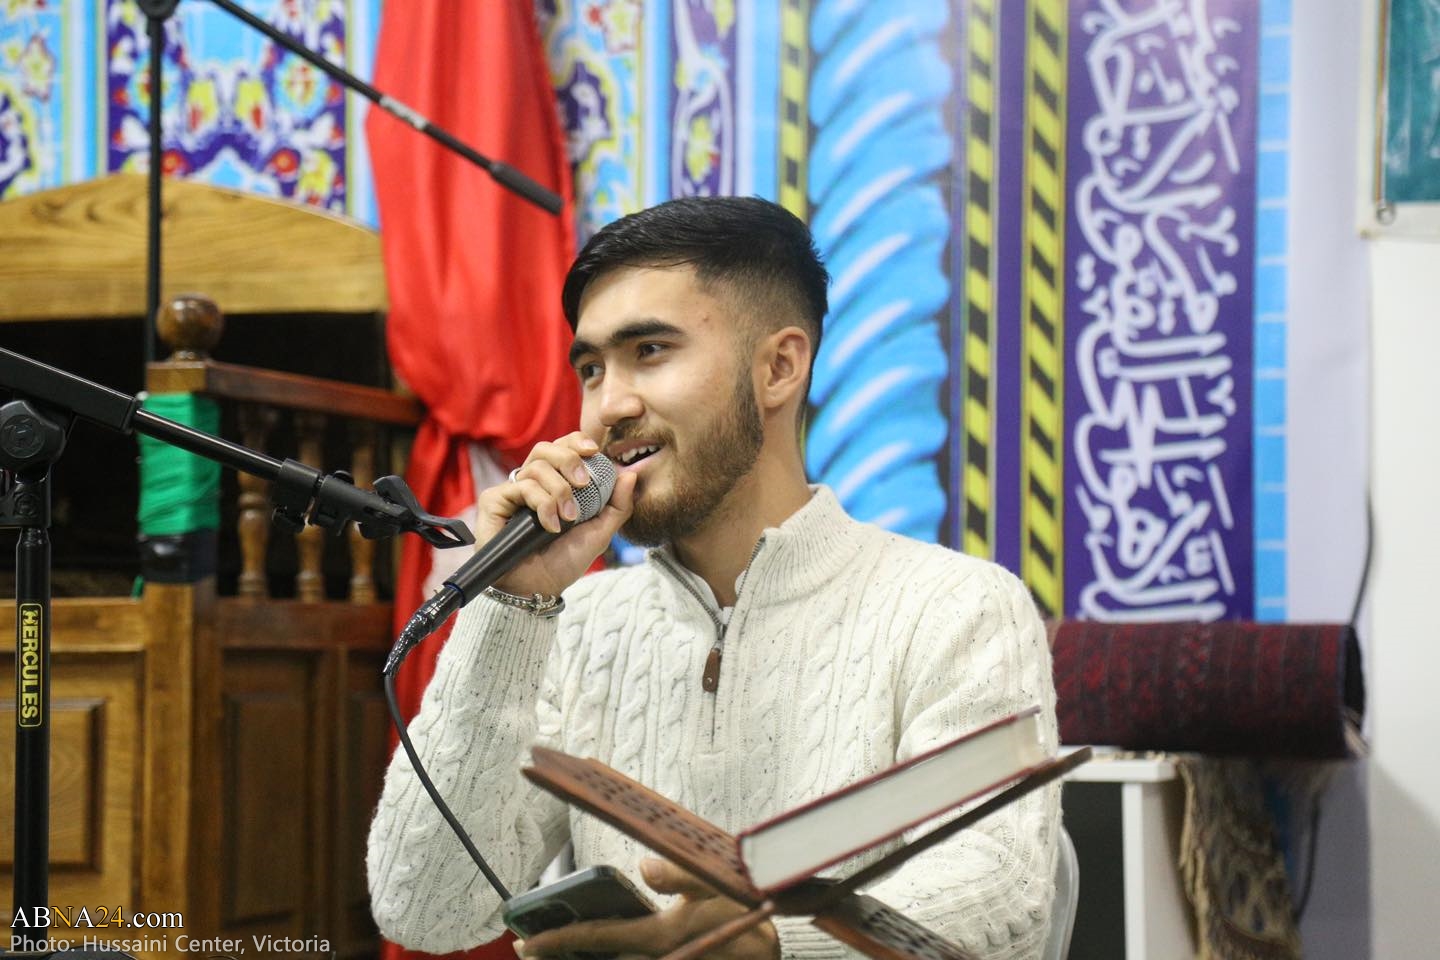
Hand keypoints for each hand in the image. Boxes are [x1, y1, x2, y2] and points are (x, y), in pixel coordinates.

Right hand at [481, 432, 636, 597]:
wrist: (538, 587)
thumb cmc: (564, 561)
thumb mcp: (599, 532)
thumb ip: (617, 505)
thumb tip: (630, 473)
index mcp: (554, 483)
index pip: (562, 448)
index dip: (576, 441)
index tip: (594, 450)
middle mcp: (531, 483)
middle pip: (545, 448)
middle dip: (569, 459)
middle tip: (583, 483)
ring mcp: (511, 491)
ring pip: (536, 467)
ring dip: (559, 491)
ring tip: (567, 518)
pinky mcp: (494, 501)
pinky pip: (520, 486)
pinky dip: (541, 504)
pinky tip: (549, 526)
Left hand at [516, 858, 778, 959]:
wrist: (771, 953)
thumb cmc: (747, 913)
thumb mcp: (719, 884)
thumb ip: (681, 874)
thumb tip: (643, 866)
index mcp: (662, 934)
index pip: (600, 937)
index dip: (560, 939)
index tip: (527, 943)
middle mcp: (661, 955)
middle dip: (565, 954)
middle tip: (529, 949)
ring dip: (589, 957)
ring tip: (556, 949)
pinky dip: (614, 956)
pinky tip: (603, 950)